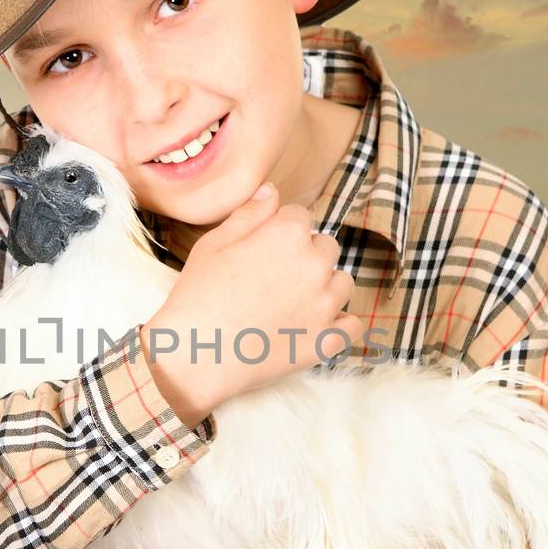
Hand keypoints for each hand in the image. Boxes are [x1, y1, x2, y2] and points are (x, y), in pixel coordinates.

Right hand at [141, 181, 366, 424]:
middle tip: (274, 277)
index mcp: (288, 234)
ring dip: (324, 287)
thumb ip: (248, 214)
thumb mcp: (213, 244)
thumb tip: (271, 192)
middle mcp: (314, 265)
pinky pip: (352, 325)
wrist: (196, 356)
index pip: (301, 217)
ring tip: (294, 302)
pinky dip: (340, 324)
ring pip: (342, 283)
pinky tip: (318, 325)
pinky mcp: (326, 340)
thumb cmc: (198, 298)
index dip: (281, 230)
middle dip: (305, 256)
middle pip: (325, 247)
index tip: (265, 248)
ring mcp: (324, 305)